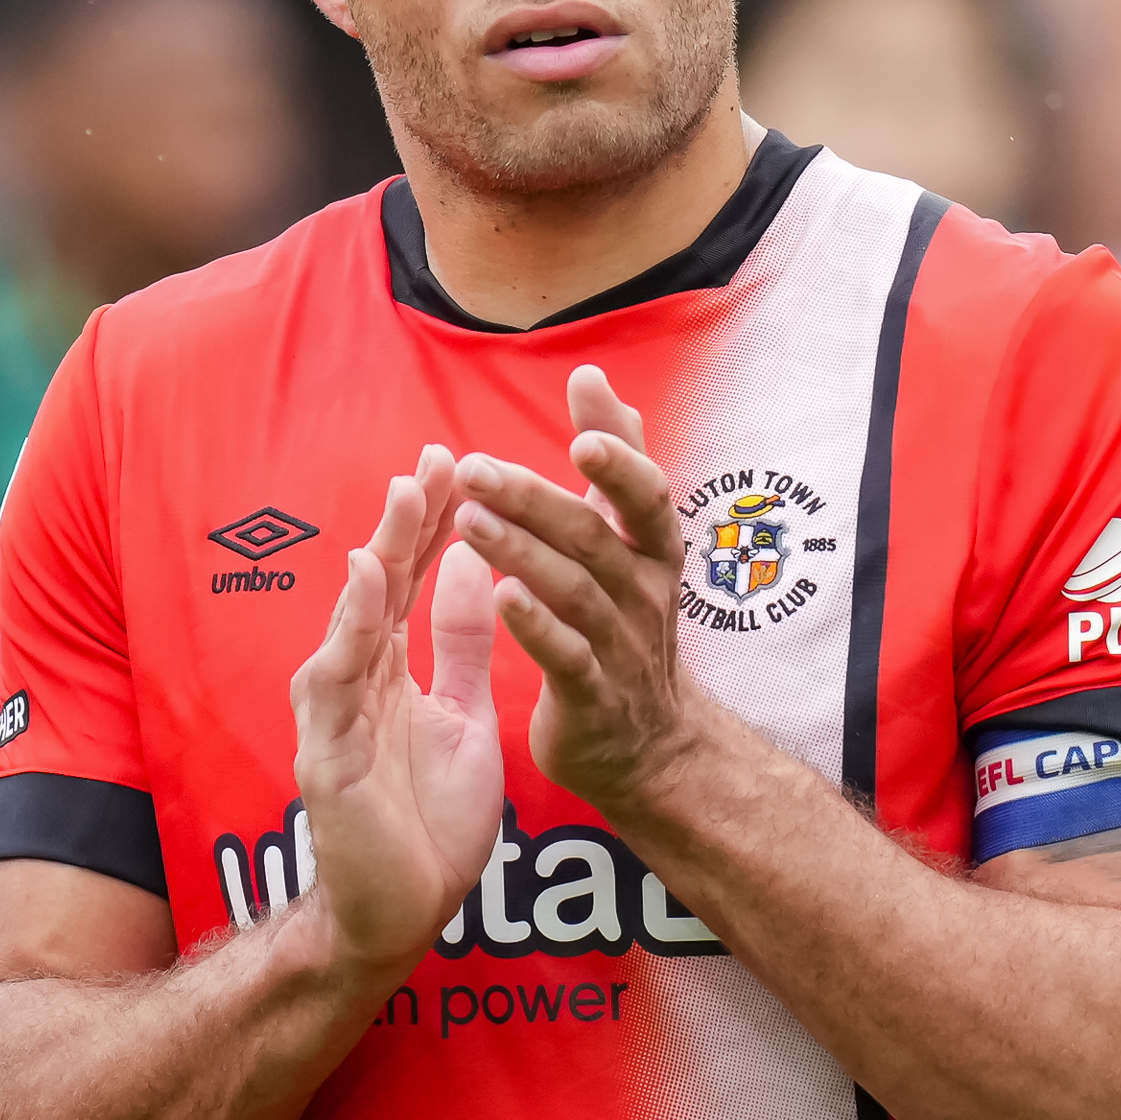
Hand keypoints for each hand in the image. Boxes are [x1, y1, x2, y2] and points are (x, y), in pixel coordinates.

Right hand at [288, 446, 504, 970]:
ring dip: (376, 561)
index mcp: (390, 672)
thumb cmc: (429, 821)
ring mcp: (335, 717)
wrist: (402, 914)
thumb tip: (474, 564)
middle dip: (405, 524)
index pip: (411, 583)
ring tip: (402, 502)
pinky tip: (363, 587)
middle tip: (431, 460)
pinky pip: (335, 685)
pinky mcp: (327, 757)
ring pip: (352, 624)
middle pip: (379, 589)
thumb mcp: (464, 715)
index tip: (456, 464)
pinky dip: (348, 632)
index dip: (431, 525)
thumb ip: (462, 645)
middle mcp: (356, 683)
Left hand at [455, 366, 702, 809]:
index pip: (645, 497)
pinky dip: (537, 627)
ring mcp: (619, 646)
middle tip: (475, 468)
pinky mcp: (591, 696)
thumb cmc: (628, 621)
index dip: (620, 465)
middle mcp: (641, 592)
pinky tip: (501, 597)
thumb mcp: (632, 538)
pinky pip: (566, 657)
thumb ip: (615, 456)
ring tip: (470, 521)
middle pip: (590, 537)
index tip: (584, 433)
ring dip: (522, 554)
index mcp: (651, 550)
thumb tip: (592, 375)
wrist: (650, 743)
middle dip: (535, 500)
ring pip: (574, 592)